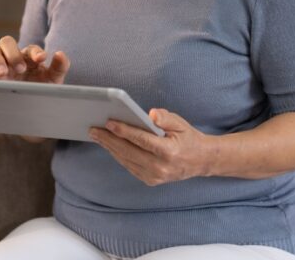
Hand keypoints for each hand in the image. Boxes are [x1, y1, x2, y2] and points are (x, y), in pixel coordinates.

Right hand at [0, 35, 69, 84]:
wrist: (31, 110)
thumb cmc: (42, 90)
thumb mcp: (54, 80)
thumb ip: (60, 66)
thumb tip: (60, 53)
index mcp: (29, 56)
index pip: (31, 48)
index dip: (36, 52)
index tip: (41, 59)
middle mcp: (12, 57)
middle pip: (7, 42)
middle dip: (12, 53)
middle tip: (20, 69)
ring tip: (3, 73)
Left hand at [88, 108, 214, 185]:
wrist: (200, 161)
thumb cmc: (188, 138)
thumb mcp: (180, 124)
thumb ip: (166, 118)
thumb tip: (151, 114)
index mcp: (169, 152)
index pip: (141, 140)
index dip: (123, 130)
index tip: (108, 122)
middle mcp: (160, 167)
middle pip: (129, 151)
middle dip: (109, 139)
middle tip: (93, 129)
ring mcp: (155, 177)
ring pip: (126, 160)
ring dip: (110, 147)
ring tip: (96, 135)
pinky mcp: (150, 180)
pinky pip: (129, 166)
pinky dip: (118, 155)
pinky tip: (109, 145)